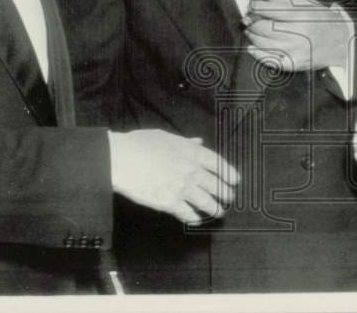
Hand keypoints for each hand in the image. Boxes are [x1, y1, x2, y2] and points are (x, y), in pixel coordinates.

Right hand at [108, 130, 239, 224]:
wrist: (121, 159)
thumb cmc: (140, 144)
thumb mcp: (166, 137)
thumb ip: (186, 142)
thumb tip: (198, 142)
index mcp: (192, 153)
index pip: (220, 165)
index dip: (230, 174)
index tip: (236, 181)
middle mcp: (191, 171)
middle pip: (218, 186)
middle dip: (227, 194)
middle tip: (230, 198)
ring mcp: (182, 188)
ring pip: (207, 203)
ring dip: (216, 209)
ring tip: (219, 212)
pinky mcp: (169, 203)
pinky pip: (188, 214)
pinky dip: (194, 218)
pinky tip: (196, 219)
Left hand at [243, 0, 351, 71]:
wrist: (342, 44)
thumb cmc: (324, 21)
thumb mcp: (309, 4)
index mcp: (303, 16)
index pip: (272, 10)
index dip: (257, 8)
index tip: (251, 6)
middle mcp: (300, 33)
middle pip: (266, 27)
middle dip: (252, 22)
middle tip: (247, 19)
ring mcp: (297, 50)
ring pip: (265, 43)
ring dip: (253, 36)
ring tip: (250, 31)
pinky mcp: (295, 64)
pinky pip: (271, 60)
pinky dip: (258, 54)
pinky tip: (252, 48)